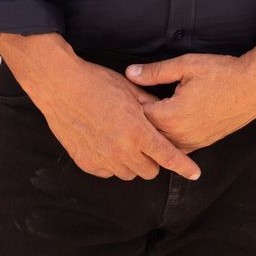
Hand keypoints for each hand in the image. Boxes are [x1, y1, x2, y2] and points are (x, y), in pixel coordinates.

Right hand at [0, 33, 200, 180]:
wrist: (60, 86)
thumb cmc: (95, 83)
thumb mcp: (129, 90)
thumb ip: (150, 106)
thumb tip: (163, 115)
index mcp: (136, 131)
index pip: (168, 156)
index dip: (184, 166)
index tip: (195, 173)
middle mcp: (121, 150)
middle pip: (149, 171)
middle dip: (152, 159)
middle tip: (145, 141)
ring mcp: (103, 159)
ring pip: (128, 173)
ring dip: (132, 162)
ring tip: (122, 139)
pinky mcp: (87, 163)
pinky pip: (108, 171)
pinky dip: (111, 162)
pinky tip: (105, 143)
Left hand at [129, 33, 255, 151]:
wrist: (255, 88)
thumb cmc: (222, 73)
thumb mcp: (186, 65)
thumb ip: (155, 72)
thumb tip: (130, 73)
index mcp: (172, 116)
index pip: (138, 117)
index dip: (129, 104)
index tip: (125, 93)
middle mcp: (180, 136)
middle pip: (147, 133)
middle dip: (138, 119)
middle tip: (131, 103)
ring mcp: (193, 143)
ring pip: (161, 142)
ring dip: (153, 129)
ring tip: (148, 111)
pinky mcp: (202, 143)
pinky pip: (177, 145)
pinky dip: (168, 135)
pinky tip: (166, 120)